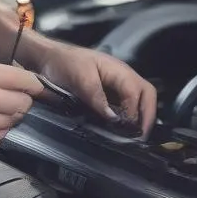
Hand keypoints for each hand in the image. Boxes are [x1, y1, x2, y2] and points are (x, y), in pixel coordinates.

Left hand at [33, 41, 156, 135]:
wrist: (49, 59)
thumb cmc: (65, 64)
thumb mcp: (80, 79)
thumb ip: (98, 97)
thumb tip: (115, 119)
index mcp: (118, 71)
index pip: (137, 93)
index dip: (134, 112)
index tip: (125, 129)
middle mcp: (122, 78)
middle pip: (147, 95)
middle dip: (147, 116)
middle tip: (140, 137)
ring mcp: (117, 86)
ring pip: (139, 101)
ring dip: (139, 119)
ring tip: (132, 138)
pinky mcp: (108, 94)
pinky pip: (125, 106)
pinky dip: (127, 119)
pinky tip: (120, 132)